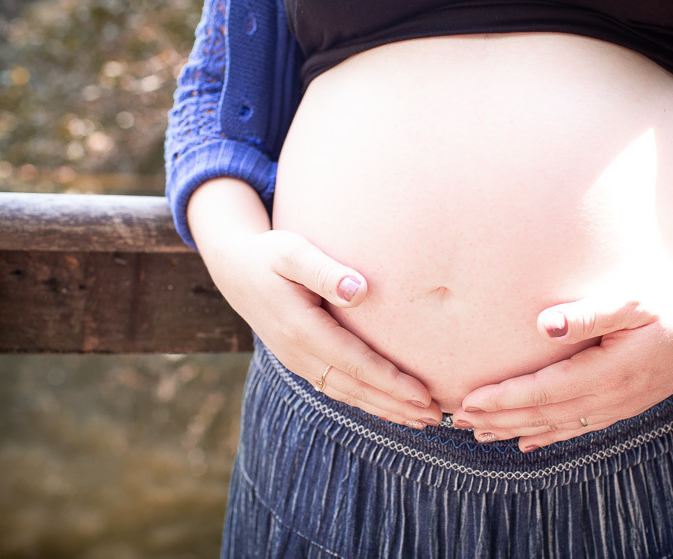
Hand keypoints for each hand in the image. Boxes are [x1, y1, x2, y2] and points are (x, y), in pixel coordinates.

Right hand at [188, 179, 441, 428]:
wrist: (235, 270)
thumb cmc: (269, 255)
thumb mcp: (292, 252)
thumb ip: (325, 271)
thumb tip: (361, 290)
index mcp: (301, 329)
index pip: (356, 363)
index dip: (392, 382)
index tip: (425, 395)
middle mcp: (299, 353)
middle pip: (356, 388)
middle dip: (397, 406)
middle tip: (437, 417)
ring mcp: (298, 362)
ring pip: (348, 394)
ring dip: (386, 410)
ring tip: (424, 420)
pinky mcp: (301, 361)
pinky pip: (338, 389)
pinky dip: (367, 401)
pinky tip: (391, 408)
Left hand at [452, 220, 672, 451]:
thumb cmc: (672, 306)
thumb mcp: (633, 301)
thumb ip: (588, 314)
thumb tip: (544, 325)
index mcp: (608, 372)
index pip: (543, 391)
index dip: (504, 398)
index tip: (469, 401)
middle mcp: (611, 397)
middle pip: (543, 414)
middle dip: (498, 418)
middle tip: (456, 421)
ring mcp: (618, 406)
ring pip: (557, 426)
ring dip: (516, 430)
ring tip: (480, 434)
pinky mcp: (624, 406)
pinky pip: (578, 428)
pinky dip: (549, 436)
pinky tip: (528, 443)